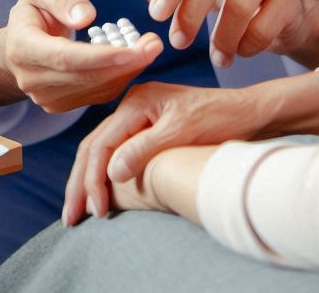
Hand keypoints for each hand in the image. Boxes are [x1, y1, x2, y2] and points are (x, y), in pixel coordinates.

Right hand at [4, 0, 162, 112]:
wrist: (20, 44)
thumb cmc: (34, 12)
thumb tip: (87, 17)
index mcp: (22, 48)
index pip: (64, 58)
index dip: (100, 57)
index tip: (132, 49)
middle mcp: (32, 79)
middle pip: (85, 76)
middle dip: (124, 62)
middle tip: (155, 43)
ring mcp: (47, 97)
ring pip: (95, 89)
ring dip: (127, 70)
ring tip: (150, 47)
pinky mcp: (62, 105)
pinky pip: (97, 94)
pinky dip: (120, 77)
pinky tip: (135, 59)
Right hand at [62, 80, 256, 223]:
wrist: (247, 112)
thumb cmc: (220, 118)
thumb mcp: (182, 132)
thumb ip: (145, 149)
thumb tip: (110, 172)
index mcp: (137, 101)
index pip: (101, 143)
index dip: (93, 179)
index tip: (96, 211)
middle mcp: (133, 104)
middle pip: (94, 145)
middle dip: (80, 183)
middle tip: (70, 217)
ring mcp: (139, 115)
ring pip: (101, 149)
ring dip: (88, 180)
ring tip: (77, 211)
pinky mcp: (147, 127)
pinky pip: (116, 151)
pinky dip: (104, 174)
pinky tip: (100, 193)